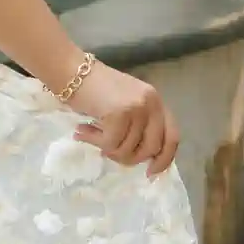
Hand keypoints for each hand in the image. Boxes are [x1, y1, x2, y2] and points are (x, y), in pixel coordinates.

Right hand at [57, 53, 178, 176]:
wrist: (72, 71)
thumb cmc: (94, 90)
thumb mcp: (126, 105)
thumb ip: (138, 126)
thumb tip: (140, 158)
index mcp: (156, 102)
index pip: (172, 137)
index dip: (164, 159)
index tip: (150, 172)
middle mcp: (152, 103)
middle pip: (151, 148)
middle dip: (130, 158)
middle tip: (109, 152)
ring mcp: (138, 107)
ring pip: (128, 149)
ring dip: (105, 148)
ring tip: (89, 134)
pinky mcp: (121, 113)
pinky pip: (111, 144)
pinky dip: (94, 141)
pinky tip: (82, 130)